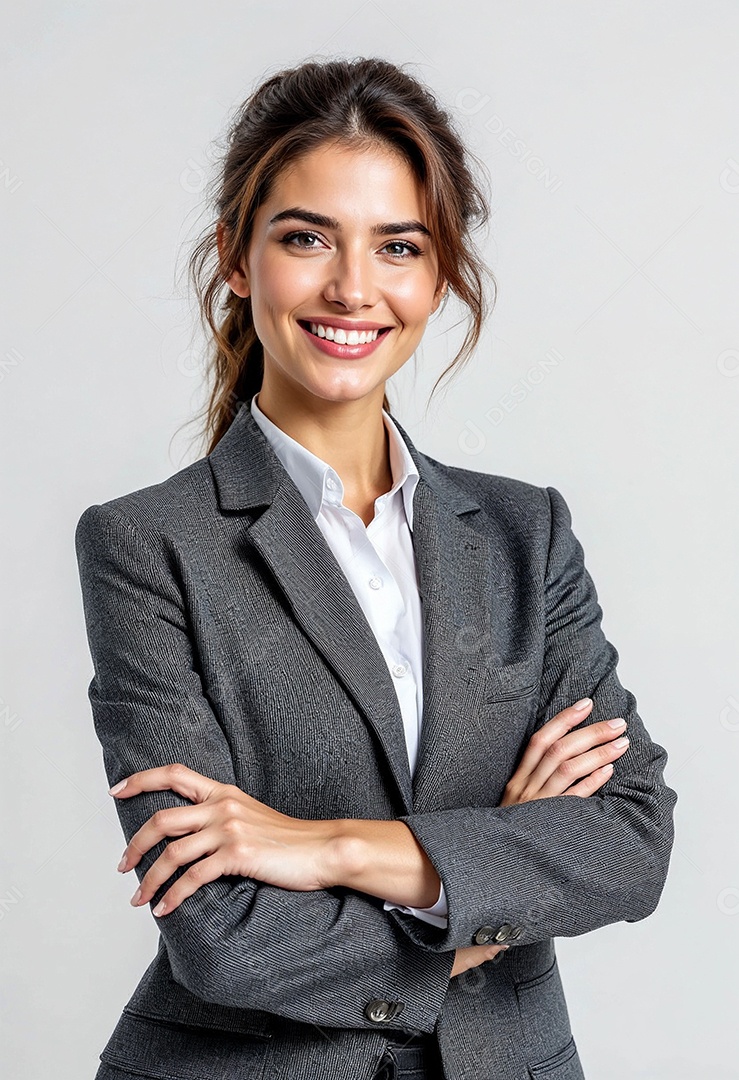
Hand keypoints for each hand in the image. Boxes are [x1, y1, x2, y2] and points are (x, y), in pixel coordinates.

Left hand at [110, 764, 342, 916]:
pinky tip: (165, 909)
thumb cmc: (289, 840)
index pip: (174, 774)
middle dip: (135, 845)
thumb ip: (220, 817)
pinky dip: (173, 896)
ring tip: (140, 899)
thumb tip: (188, 837)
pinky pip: (193, 877)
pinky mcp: (238, 855)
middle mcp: (222, 806)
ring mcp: (229, 829)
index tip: (115, 791)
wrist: (323, 848)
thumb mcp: (250, 816)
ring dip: (149, 880)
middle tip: (122, 867)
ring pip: (172, 854)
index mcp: (223, 791)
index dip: (141, 779)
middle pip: (162, 820)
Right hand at [451, 697, 627, 977]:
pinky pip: (572, 798)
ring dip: (597, 753)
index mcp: (517, 778)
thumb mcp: (516, 801)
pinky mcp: (549, 822)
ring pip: (567, 769)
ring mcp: (536, 804)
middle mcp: (525, 787)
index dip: (564, 719)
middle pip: (559, 750)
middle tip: (618, 723)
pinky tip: (608, 771)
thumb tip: (565, 755)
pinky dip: (591, 782)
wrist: (487, 863)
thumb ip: (535, 779)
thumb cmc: (508, 831)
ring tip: (621, 743)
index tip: (587, 704)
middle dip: (591, 732)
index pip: (540, 739)